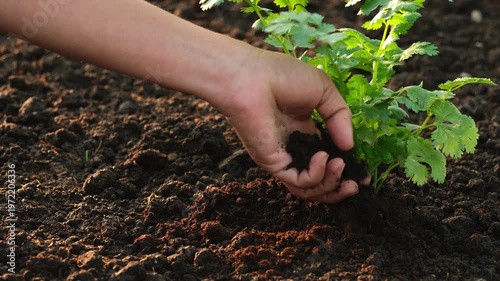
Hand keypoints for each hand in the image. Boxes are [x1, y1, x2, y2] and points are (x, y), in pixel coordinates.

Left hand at [221, 49, 368, 202]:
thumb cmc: (283, 76)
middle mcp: (293, 147)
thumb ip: (340, 118)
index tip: (363, 173)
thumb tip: (350, 147)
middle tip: (356, 184)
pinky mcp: (273, 163)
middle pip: (318, 180)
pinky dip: (316, 175)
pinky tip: (324, 158)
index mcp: (304, 130)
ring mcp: (283, 157)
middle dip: (339, 185)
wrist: (250, 77)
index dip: (346, 167)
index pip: (327, 157)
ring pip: (309, 188)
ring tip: (341, 167)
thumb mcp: (323, 91)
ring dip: (330, 184)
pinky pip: (298, 181)